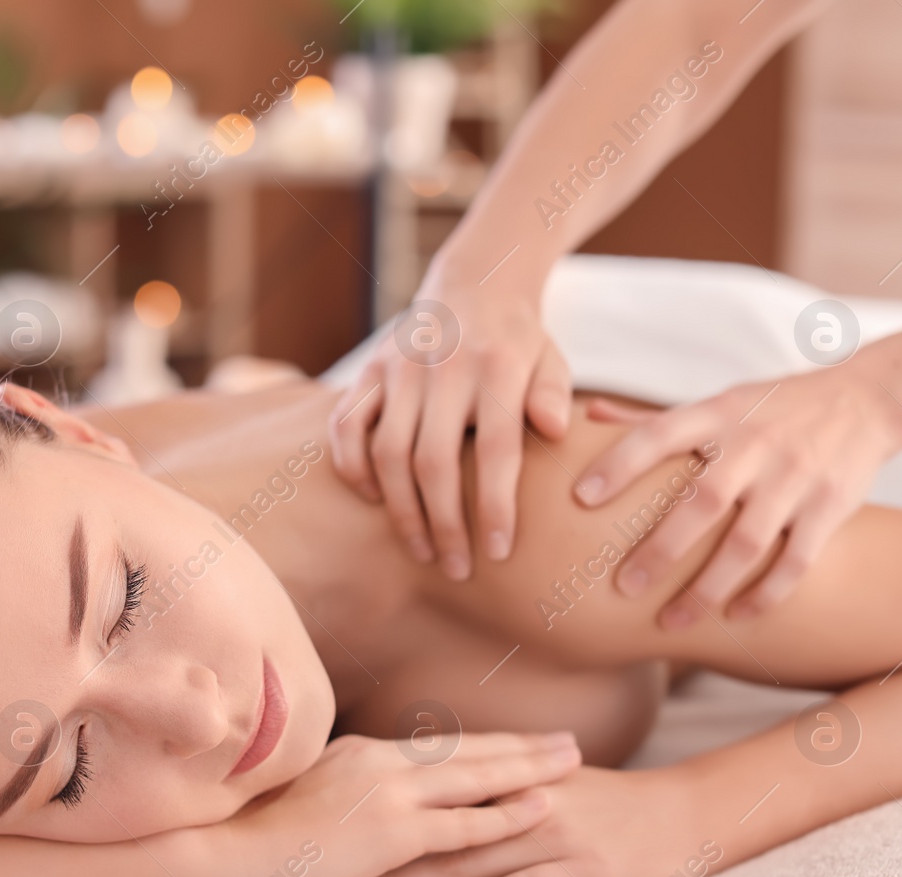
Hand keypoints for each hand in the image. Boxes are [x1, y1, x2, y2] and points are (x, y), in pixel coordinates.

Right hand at [202, 731, 580, 876]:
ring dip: (529, 770)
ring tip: (571, 763)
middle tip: (567, 740)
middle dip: (521, 747)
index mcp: (358, 750)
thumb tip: (353, 794)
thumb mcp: (301, 792)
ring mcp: (389, 793)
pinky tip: (541, 809)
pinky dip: (506, 816)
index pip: (434, 746)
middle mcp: (380, 762)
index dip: (481, 744)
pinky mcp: (394, 831)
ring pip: (476, 778)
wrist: (230, 851)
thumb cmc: (254, 832)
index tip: (516, 741)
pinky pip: (464, 825)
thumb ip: (337, 786)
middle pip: (467, 750)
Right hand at [329, 269, 571, 581]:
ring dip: (401, 511)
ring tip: (422, 550)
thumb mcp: (550, 360)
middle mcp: (443, 368)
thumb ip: (553, 395)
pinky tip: (372, 500)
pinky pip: (346, 426)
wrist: (472, 282)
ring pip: (387, 453)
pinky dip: (352, 467)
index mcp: (496, 368)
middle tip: (458, 569)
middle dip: (444, 524)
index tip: (497, 552)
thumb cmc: (518, 342)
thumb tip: (555, 431)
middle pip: (433, 462)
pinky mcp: (369, 370)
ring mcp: (400, 368)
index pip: (495, 449)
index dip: (494, 506)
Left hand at [332, 765, 718, 876]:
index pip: (430, 791)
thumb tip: (435, 787)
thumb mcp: (546, 782)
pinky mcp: (576, 871)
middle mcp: (521, 801)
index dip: (376, 808)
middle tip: (323, 865)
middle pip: (434, 826)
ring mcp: (548, 835)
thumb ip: (493, 783)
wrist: (684, 814)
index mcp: (508, 777)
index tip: (325, 822)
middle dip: (376, 848)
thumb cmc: (610, 803)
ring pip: (464, 858)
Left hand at [573, 370, 901, 625]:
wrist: (868, 399)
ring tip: (671, 622)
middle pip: (701, 503)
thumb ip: (652, 418)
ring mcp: (794, 477)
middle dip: (659, 550)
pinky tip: (736, 616)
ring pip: (746, 544)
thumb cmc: (772, 407)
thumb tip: (585, 414)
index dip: (618, 464)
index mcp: (717, 415)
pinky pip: (794, 561)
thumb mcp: (717, 402)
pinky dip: (765, 594)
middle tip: (623, 588)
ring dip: (706, 589)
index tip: (579, 497)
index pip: (658, 435)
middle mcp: (754, 445)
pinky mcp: (829, 507)